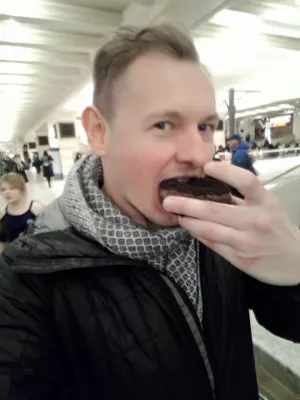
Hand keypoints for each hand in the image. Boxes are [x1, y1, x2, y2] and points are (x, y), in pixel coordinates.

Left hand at [163, 162, 299, 285]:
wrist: (297, 261)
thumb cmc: (277, 227)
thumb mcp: (267, 206)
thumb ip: (242, 197)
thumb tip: (210, 183)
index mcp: (265, 202)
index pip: (246, 181)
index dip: (225, 171)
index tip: (206, 166)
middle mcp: (256, 220)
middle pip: (216, 209)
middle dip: (187, 204)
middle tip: (168, 200)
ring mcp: (248, 242)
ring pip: (210, 230)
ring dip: (189, 221)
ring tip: (176, 214)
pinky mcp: (241, 259)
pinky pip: (213, 245)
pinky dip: (198, 235)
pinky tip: (190, 228)